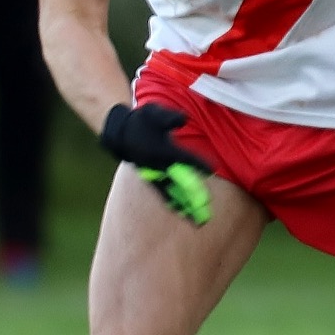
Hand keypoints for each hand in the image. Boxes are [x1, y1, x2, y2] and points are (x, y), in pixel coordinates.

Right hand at [100, 103, 213, 225]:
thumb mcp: (154, 113)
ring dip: (185, 205)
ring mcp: (155, 174)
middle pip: (180, 182)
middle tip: (207, 207)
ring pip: (172, 192)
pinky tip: (183, 214)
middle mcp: (159, 166)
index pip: (184, 158)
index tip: (212, 169)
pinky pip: (163, 193)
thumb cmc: (142, 121)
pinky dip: (173, 203)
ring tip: (199, 220)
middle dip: (193, 194)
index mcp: (163, 150)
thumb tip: (184, 119)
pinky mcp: (151, 179)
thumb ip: (169, 117)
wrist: (121, 133)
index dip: (199, 163)